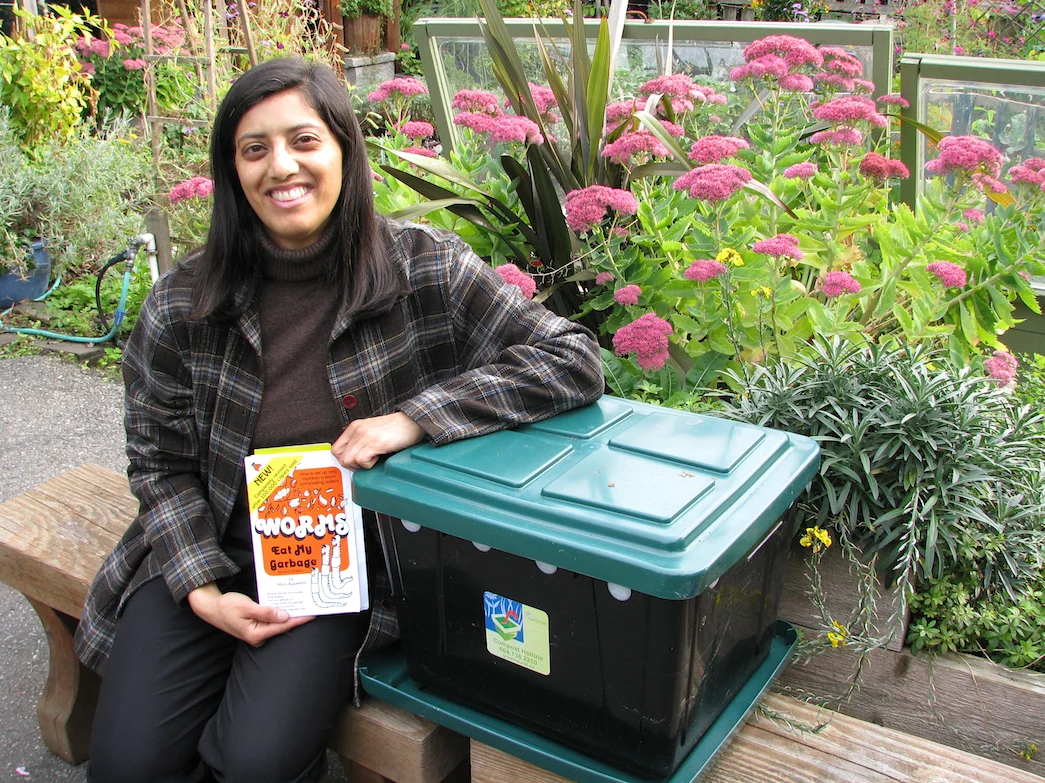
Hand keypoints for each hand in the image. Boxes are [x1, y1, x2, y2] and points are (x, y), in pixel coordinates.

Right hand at [188, 584, 313, 645]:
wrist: (212, 608)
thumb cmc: (226, 606)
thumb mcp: (245, 606)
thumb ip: (265, 612)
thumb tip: (284, 616)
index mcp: (256, 633)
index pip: (282, 626)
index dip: (298, 620)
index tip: (312, 614)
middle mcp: (258, 637)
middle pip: (283, 627)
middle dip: (297, 617)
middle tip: (313, 607)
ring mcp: (258, 634)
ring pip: (279, 624)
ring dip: (290, 615)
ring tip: (305, 606)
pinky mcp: (257, 628)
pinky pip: (273, 622)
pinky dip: (281, 615)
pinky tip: (289, 608)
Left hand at [331, 411, 424, 469]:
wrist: (413, 422)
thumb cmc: (396, 429)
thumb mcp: (372, 431)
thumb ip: (360, 441)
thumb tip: (351, 457)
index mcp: (355, 427)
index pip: (336, 449)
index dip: (343, 459)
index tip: (354, 462)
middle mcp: (357, 430)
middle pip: (340, 456)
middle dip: (351, 465)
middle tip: (364, 463)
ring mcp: (366, 436)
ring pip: (348, 460)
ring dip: (360, 465)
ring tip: (373, 459)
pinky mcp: (376, 443)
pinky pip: (361, 460)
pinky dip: (369, 464)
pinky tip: (378, 457)